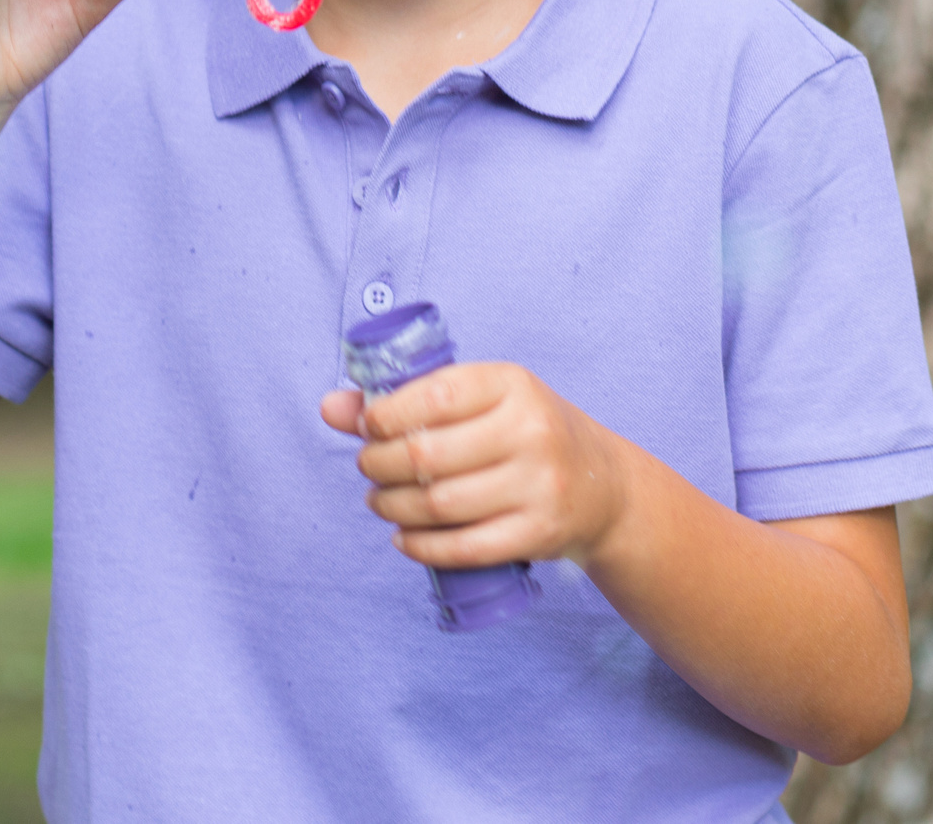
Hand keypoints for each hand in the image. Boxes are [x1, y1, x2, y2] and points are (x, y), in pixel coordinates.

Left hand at [319, 362, 631, 571]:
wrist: (603, 485)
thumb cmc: (524, 433)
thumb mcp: (480, 401)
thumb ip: (406, 400)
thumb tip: (329, 407)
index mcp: (512, 385)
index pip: (434, 395)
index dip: (385, 415)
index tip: (367, 428)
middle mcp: (530, 431)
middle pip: (427, 455)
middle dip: (379, 465)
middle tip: (367, 468)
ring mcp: (538, 485)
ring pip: (440, 504)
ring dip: (392, 507)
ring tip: (379, 501)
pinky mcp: (538, 532)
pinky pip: (464, 547)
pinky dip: (421, 546)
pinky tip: (403, 537)